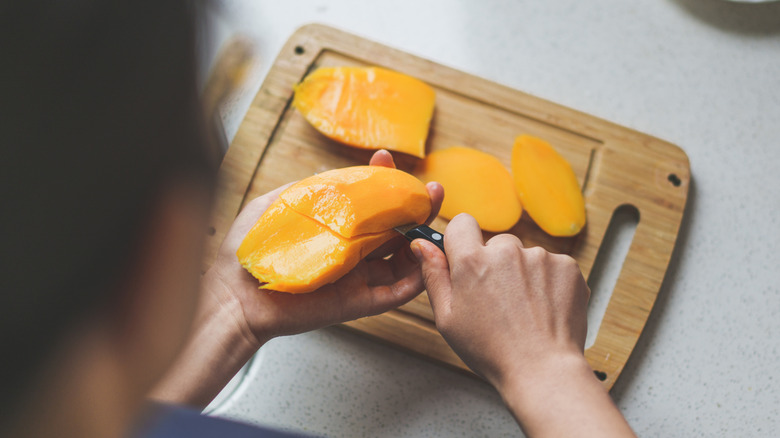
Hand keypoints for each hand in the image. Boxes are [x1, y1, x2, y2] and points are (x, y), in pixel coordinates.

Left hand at [151, 150, 442, 407]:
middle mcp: (351, 252)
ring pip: (404, 259)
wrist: (235, 294)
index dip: (383, 182)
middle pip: (396, 230)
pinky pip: (397, 293)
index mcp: (336, 228)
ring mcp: (357, 277)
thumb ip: (311, 189)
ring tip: (434, 214)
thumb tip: (339, 173)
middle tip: (431, 188)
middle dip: (416, 206)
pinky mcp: (358, 302)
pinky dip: (418, 277)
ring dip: (424, 238)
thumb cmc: (251, 250)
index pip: (370, 203)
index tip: (385, 160)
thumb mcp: (280, 203)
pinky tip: (428, 254)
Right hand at [413, 214, 635, 437]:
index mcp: (472, 261)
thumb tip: (422, 245)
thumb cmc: (492, 351)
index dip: (462, 241)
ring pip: (526, 256)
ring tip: (525, 310)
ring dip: (524, 274)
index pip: (462, 223)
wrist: (543, 370)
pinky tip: (544, 309)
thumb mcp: (447, 319)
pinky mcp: (567, 266)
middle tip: (500, 300)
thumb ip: (433, 275)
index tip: (467, 259)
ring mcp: (541, 257)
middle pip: (497, 243)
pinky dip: (548, 282)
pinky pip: (552, 265)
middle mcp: (507, 251)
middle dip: (496, 264)